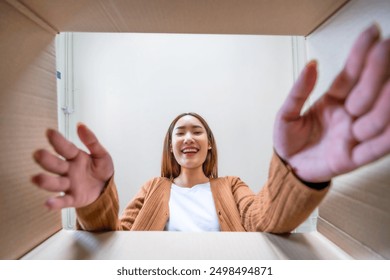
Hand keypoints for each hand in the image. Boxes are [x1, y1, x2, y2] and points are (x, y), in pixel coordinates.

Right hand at [32, 124, 113, 209]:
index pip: (65, 148)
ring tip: (36, 178)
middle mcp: (68, 170)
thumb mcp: (101, 154)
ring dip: (46, 181)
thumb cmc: (101, 169)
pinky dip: (56, 203)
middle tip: (38, 154)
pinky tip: (48, 203)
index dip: (58, 140)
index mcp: (75, 157)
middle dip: (47, 160)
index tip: (49, 132)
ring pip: (56, 183)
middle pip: (56, 165)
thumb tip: (80, 125)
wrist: (106, 188)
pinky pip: (63, 201)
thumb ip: (92, 141)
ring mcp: (69, 184)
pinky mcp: (73, 198)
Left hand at [274, 24, 389, 181]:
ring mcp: (353, 135)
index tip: (372, 34)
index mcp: (334, 100)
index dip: (361, 54)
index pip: (352, 74)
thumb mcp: (286, 114)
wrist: (288, 168)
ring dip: (385, 100)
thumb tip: (311, 65)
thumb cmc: (288, 140)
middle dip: (376, 71)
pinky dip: (386, 137)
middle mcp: (349, 114)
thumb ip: (298, 92)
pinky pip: (375, 148)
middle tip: (385, 47)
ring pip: (377, 116)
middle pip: (367, 91)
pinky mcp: (353, 158)